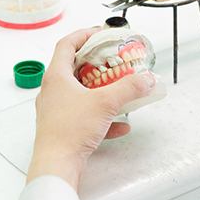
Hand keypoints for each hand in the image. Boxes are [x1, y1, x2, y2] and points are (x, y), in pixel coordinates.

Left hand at [27, 28, 155, 189]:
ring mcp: (57, 110)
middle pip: (75, 67)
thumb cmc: (69, 132)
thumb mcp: (106, 103)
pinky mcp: (63, 128)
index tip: (101, 33)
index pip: (67, 44)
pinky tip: (121, 125)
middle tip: (114, 61)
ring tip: (119, 90)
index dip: (84, 35)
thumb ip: (129, 88)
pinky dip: (103, 116)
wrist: (57, 165)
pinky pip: (86, 116)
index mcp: (56, 77)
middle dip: (97, 63)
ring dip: (101, 90)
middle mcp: (53, 91)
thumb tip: (146, 79)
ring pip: (81, 92)